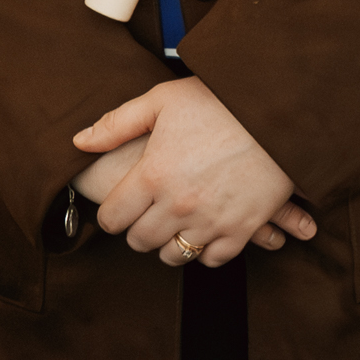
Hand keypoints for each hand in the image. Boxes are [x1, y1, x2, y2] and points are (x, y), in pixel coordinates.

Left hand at [69, 75, 322, 268]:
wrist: (280, 113)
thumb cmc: (218, 101)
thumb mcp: (162, 101)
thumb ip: (117, 124)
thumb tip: (79, 142)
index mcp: (153, 175)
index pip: (113, 218)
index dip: (110, 215)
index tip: (117, 209)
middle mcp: (178, 204)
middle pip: (140, 241)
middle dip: (137, 231)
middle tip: (144, 218)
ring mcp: (211, 220)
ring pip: (174, 255)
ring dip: (168, 245)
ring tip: (171, 227)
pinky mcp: (242, 229)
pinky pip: (212, 258)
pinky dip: (204, 251)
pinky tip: (202, 232)